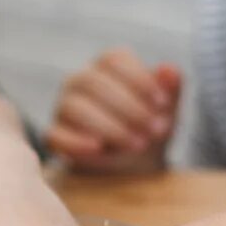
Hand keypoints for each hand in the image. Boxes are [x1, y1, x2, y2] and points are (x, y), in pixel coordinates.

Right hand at [47, 48, 181, 171]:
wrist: (134, 166)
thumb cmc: (149, 128)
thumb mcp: (166, 110)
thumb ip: (171, 88)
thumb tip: (169, 69)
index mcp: (107, 65)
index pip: (114, 59)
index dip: (139, 79)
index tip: (162, 103)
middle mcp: (80, 80)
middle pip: (95, 82)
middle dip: (129, 108)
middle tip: (156, 130)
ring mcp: (64, 107)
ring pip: (77, 108)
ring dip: (110, 127)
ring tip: (137, 144)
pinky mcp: (55, 135)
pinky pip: (57, 135)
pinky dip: (77, 142)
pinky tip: (100, 149)